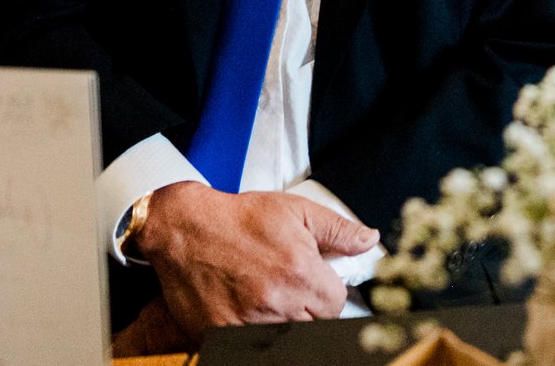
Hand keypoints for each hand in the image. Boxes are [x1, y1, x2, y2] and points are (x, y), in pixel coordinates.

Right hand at [136, 181, 381, 332]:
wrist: (186, 229)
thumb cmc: (239, 219)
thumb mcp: (295, 210)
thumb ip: (338, 229)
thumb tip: (369, 240)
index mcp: (299, 271)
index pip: (336, 304)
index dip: (330, 293)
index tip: (318, 284)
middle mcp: (276, 301)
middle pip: (315, 325)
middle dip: (312, 310)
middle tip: (295, 291)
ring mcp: (247, 322)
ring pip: (287, 338)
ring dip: (286, 322)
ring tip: (272, 298)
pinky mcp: (221, 334)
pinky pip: (250, 344)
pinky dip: (256, 332)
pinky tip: (252, 312)